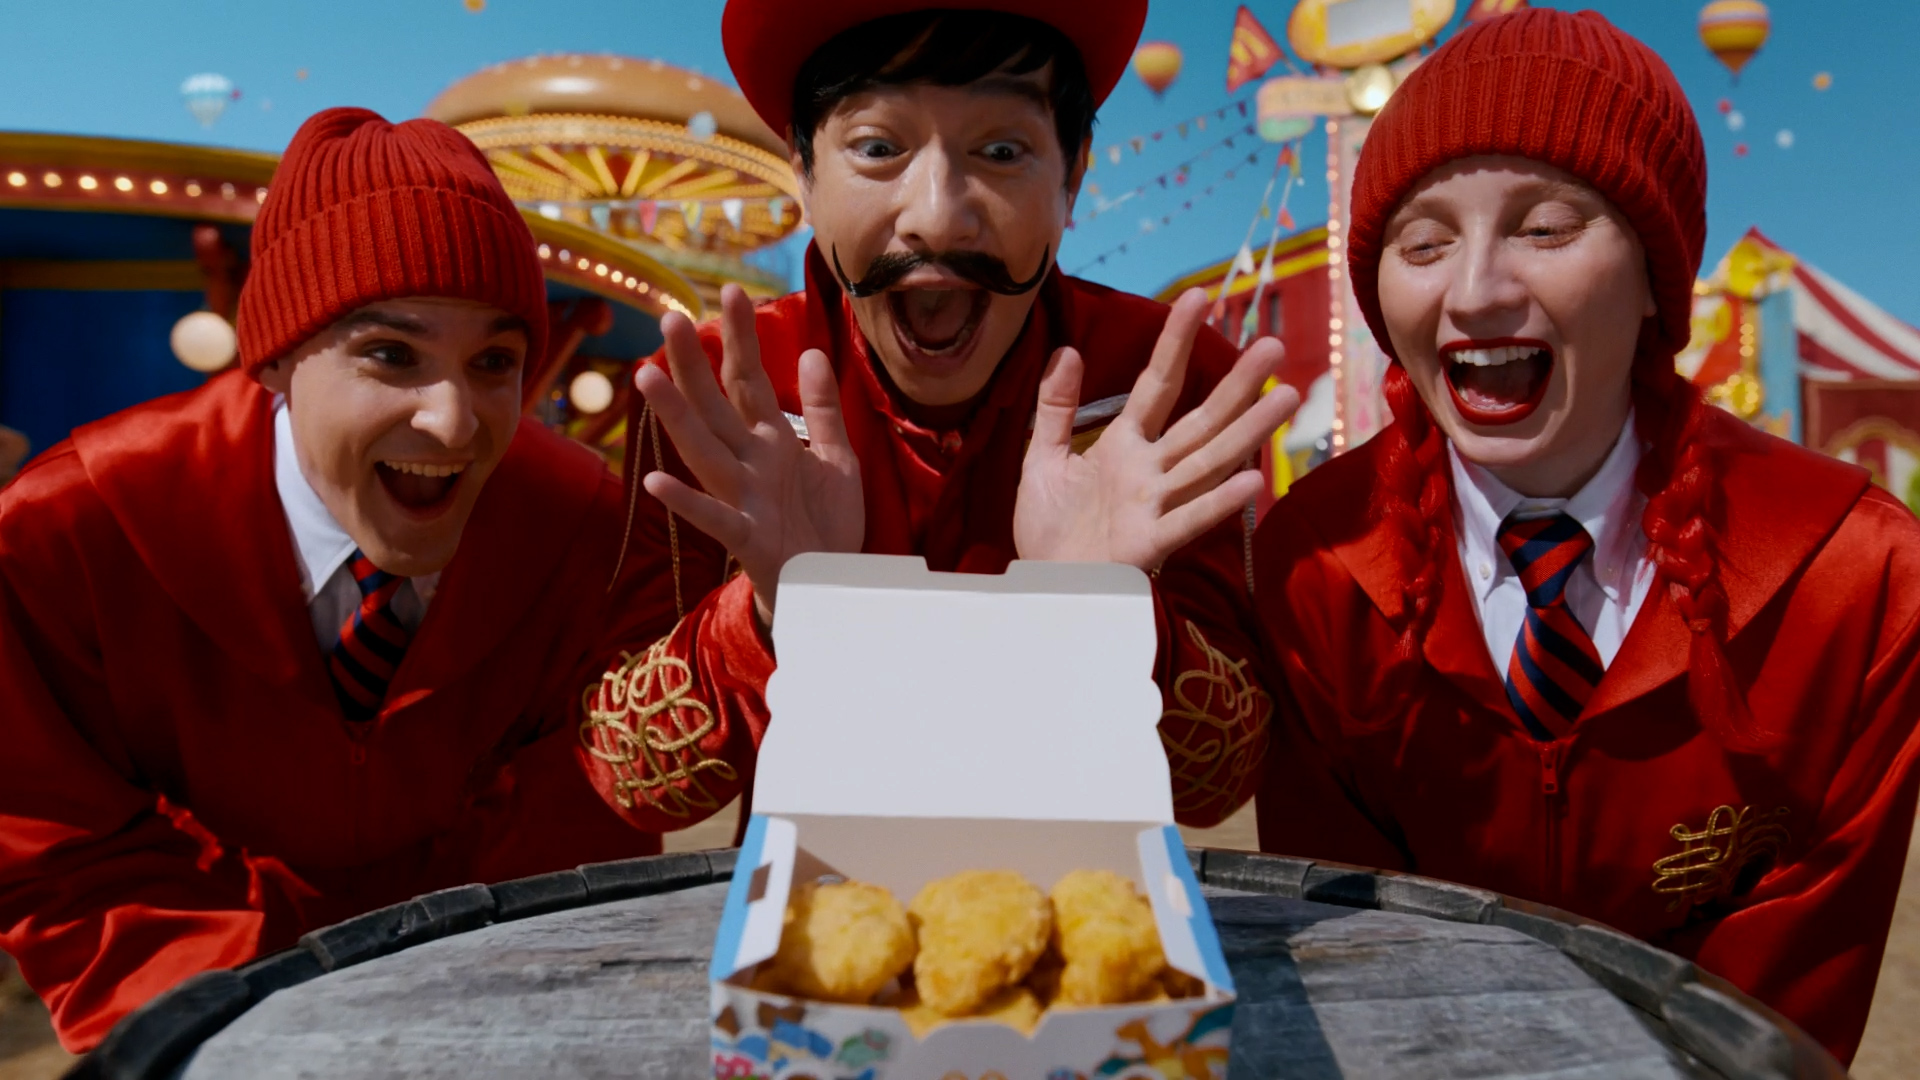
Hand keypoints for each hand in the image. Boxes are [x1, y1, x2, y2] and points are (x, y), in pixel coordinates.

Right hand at [634, 285, 863, 625]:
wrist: (832, 585)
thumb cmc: (826, 525)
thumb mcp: (838, 459)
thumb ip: (822, 409)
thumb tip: (811, 352)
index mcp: (770, 442)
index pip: (748, 380)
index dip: (741, 338)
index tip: (732, 291)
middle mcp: (749, 463)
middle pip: (716, 406)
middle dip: (694, 363)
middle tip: (670, 317)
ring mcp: (743, 498)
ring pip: (703, 450)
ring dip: (676, 416)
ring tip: (646, 377)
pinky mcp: (746, 538)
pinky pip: (713, 517)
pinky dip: (686, 501)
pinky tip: (655, 482)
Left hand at [1013, 288, 1298, 569]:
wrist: (1039, 586)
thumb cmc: (1047, 529)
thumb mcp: (1042, 458)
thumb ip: (1055, 407)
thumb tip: (1067, 350)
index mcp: (1124, 446)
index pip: (1158, 383)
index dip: (1177, 340)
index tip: (1199, 295)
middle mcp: (1149, 471)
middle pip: (1201, 419)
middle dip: (1237, 384)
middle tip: (1274, 345)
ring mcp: (1154, 505)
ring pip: (1208, 461)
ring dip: (1247, 431)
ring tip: (1286, 397)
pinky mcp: (1148, 544)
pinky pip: (1188, 519)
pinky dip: (1217, 502)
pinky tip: (1253, 482)